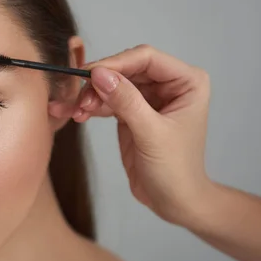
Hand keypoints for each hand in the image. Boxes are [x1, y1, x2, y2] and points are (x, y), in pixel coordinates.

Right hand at [49, 44, 212, 224]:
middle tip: (78, 99)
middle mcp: (168, 84)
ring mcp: (148, 98)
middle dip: (100, 82)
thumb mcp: (151, 134)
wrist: (174, 201)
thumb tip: (98, 74)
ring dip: (91, 96)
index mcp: (186, 81)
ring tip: (74, 111)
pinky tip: (78, 115)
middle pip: (126, 69)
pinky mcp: (131, 112)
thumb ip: (126, 101)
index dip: (117, 63)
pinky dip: (91, 106)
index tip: (90, 75)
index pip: (146, 59)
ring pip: (113, 84)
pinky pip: (108, 101)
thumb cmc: (175, 170)